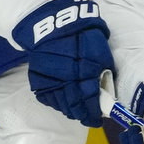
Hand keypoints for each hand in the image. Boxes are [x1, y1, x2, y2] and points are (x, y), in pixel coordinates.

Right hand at [15, 0, 112, 126]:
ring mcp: (50, 81)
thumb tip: (105, 90)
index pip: (90, 101)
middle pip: (74, 106)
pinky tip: (62, 104)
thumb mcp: (100, 50)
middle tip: (87, 118)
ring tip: (76, 112)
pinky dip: (56, 104)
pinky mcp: (38, 80)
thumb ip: (103, 71)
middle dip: (82, 115)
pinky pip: (47, 98)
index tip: (97, 119)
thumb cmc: (82, 34)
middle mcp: (66, 79)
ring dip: (69, 111)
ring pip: (60, 104)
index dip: (94, 113)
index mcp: (85, 72)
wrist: (51, 24)